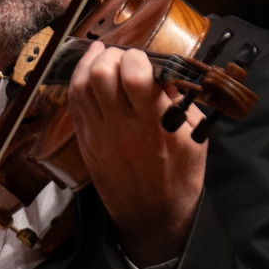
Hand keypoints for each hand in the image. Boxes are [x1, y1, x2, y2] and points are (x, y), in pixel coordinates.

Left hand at [70, 40, 208, 266]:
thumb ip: (179, 100)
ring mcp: (98, 134)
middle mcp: (122, 127)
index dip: (137, 57)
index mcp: (154, 125)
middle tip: (122, 57)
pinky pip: (73, 103)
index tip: (144, 59)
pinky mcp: (85, 141)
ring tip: (102, 53)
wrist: (152, 215)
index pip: (134, 76)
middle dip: (112, 55)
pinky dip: (78, 81)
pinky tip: (88, 70)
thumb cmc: (180, 176)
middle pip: (101, 75)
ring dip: (90, 62)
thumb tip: (162, 72)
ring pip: (81, 85)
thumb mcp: (195, 136)